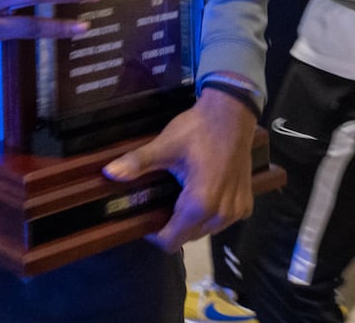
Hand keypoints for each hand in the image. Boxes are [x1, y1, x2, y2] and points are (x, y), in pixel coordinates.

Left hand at [101, 89, 256, 250]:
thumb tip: (108, 172)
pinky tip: (199, 195)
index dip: (154, 235)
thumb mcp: (165, 146)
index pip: (172, 241)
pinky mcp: (245, 204)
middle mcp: (221, 215)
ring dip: (190, 222)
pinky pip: (220, 221)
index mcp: (200, 204)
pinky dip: (208, 215)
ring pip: (205, 231)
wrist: (232, 114)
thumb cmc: (198, 130)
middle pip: (187, 237)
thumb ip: (137, 163)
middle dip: (171, 226)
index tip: (144, 218)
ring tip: (176, 197)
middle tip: (158, 202)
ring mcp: (236, 211)